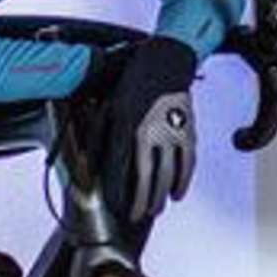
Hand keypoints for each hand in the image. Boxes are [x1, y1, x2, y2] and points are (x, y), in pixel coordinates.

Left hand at [85, 36, 198, 219]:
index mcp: (124, 122)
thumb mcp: (108, 103)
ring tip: (154, 210)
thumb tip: (88, 162)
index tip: (114, 206)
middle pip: (145, 177)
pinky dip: (182, 182)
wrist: (167, 59)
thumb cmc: (132, 80)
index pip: (118, 166)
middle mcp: (148, 129)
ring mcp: (171, 131)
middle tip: (135, 216)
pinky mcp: (188, 130)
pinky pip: (187, 163)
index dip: (115, 190)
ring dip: (160, 196)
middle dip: (139, 201)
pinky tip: (176, 195)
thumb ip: (98, 134)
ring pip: (167, 174)